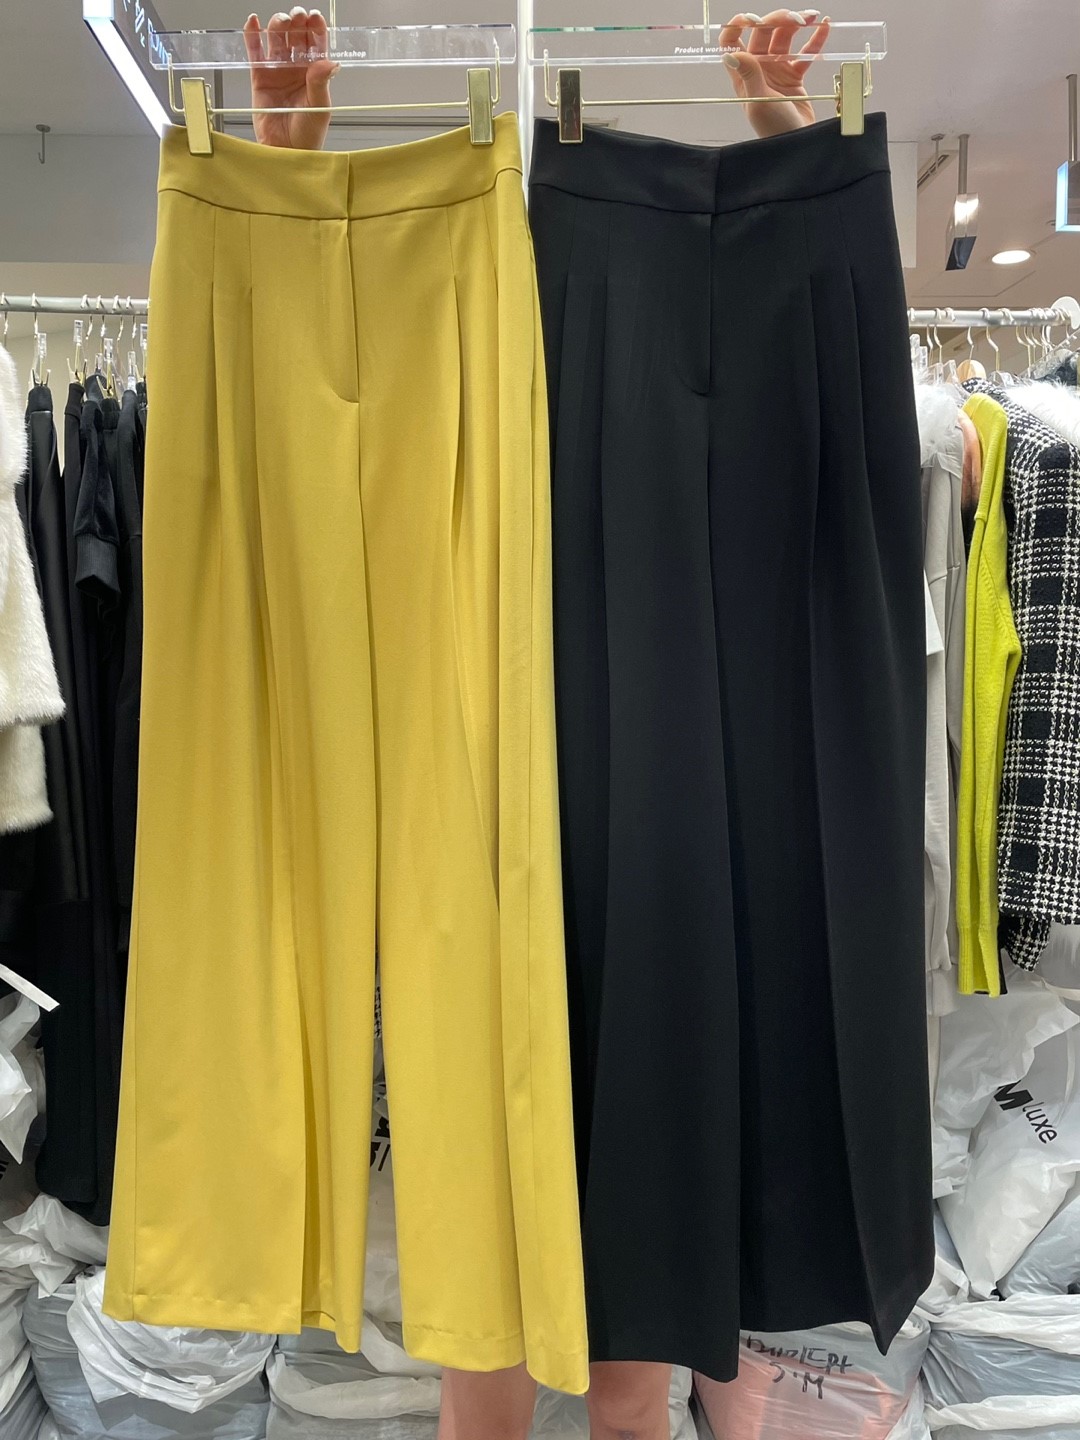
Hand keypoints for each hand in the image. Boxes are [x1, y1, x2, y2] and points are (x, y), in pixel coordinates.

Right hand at [244, 8, 337, 149]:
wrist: (287, 151)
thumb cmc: (308, 134)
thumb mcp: (320, 107)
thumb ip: (321, 83)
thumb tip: (329, 62)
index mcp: (315, 72)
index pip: (316, 44)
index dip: (315, 28)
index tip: (314, 18)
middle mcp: (296, 68)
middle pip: (295, 36)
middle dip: (297, 23)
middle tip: (297, 16)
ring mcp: (277, 71)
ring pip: (276, 40)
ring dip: (278, 25)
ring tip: (281, 22)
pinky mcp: (259, 77)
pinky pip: (254, 52)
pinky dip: (252, 36)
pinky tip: (253, 22)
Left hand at [719, 9, 831, 137]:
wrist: (798, 146)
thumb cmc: (774, 130)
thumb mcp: (759, 102)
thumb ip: (748, 74)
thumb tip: (731, 52)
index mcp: (743, 74)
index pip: (732, 42)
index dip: (738, 26)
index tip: (752, 18)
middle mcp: (758, 69)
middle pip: (763, 33)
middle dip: (778, 19)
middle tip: (795, 18)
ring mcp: (776, 71)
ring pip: (784, 38)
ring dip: (796, 24)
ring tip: (811, 18)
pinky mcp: (795, 76)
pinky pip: (804, 52)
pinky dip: (815, 39)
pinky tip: (824, 27)